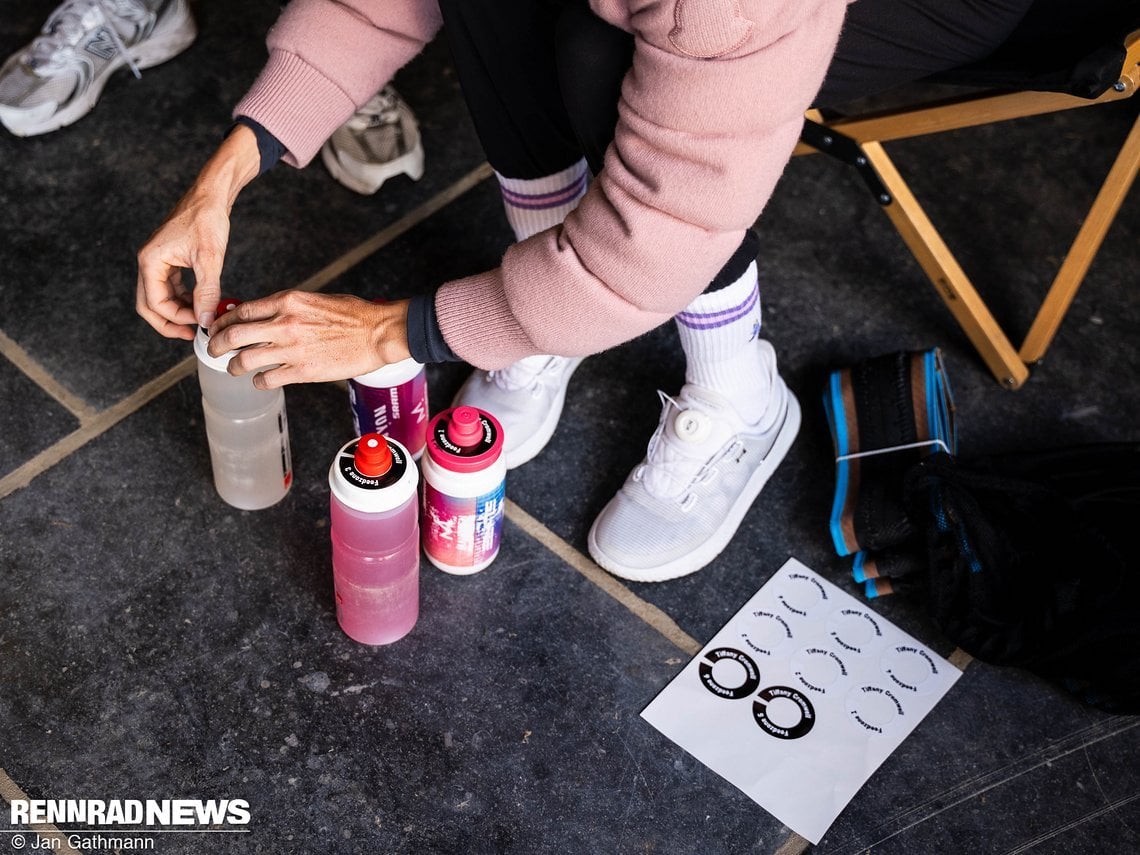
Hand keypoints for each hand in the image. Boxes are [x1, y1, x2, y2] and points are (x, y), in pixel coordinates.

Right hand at [136, 125, 260, 339]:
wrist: (210, 195)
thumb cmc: (207, 219)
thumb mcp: (209, 259)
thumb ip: (207, 291)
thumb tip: (205, 319)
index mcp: (151, 261)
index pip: (154, 303)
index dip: (176, 319)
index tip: (199, 324)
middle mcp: (149, 262)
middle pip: (149, 304)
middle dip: (169, 322)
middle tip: (191, 335)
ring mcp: (157, 261)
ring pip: (160, 297)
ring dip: (178, 311)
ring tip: (201, 320)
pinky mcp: (169, 259)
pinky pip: (170, 287)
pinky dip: (184, 298)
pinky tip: (201, 303)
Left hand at [207, 292, 411, 388]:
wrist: (377, 333)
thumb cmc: (354, 315)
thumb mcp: (316, 299)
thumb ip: (289, 307)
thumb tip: (267, 316)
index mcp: (288, 301)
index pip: (242, 311)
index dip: (225, 321)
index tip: (219, 327)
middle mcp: (285, 323)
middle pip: (235, 335)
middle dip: (218, 344)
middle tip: (215, 350)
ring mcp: (292, 349)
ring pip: (245, 360)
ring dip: (234, 366)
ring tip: (234, 369)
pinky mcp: (303, 371)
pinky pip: (267, 379)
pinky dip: (259, 381)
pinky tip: (261, 380)